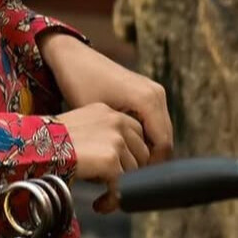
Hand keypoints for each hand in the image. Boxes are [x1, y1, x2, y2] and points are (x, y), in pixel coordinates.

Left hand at [39, 33, 173, 162]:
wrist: (73, 57)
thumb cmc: (80, 84)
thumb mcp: (99, 118)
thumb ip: (119, 143)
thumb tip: (129, 172)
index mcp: (149, 100)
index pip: (163, 146)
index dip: (149, 167)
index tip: (130, 180)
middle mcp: (157, 95)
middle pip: (164, 141)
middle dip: (148, 160)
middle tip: (126, 175)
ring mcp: (154, 92)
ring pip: (158, 133)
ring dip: (145, 149)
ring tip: (123, 162)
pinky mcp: (147, 93)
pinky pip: (151, 123)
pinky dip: (141, 136)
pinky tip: (123, 145)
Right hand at [56, 103, 148, 210]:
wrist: (34, 147)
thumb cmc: (49, 141)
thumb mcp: (81, 127)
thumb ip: (103, 135)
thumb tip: (117, 156)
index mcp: (108, 112)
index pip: (137, 134)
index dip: (131, 155)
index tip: (121, 170)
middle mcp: (116, 121)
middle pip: (141, 153)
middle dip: (129, 172)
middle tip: (113, 186)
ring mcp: (116, 139)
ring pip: (134, 171)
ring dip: (120, 187)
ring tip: (103, 196)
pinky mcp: (111, 159)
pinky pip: (123, 187)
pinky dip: (113, 200)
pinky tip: (100, 204)